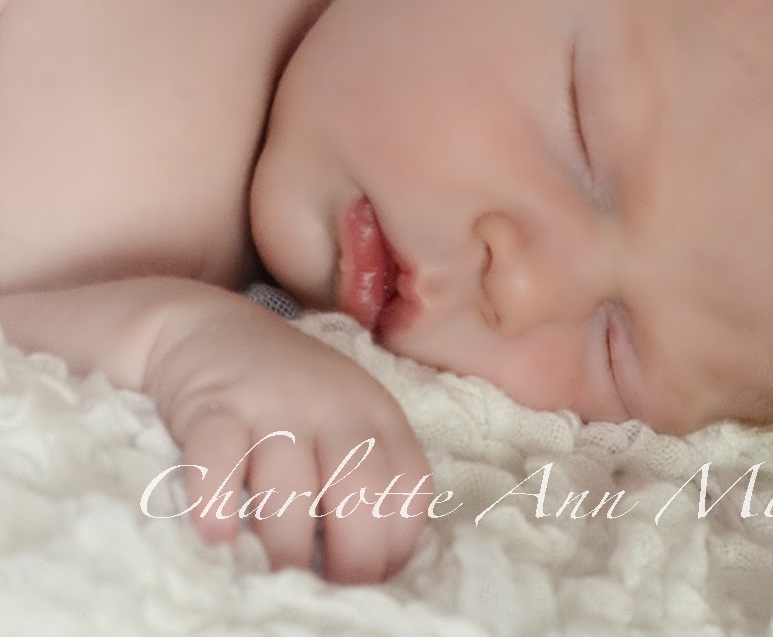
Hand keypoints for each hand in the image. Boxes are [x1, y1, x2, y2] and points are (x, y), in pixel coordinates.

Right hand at [142, 295, 432, 583]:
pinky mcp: (212, 406)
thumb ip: (363, 477)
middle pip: (359, 488)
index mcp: (378, 415)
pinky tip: (217, 541)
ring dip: (285, 545)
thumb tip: (371, 572)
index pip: (409, 486)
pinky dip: (216, 504)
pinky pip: (217, 459)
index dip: (397, 545)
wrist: (210, 329)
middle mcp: (335, 406)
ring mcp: (273, 404)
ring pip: (289, 485)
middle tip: (327, 596)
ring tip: (275, 585)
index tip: (373, 586)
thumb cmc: (289, 396)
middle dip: (350, 557)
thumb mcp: (345, 421)